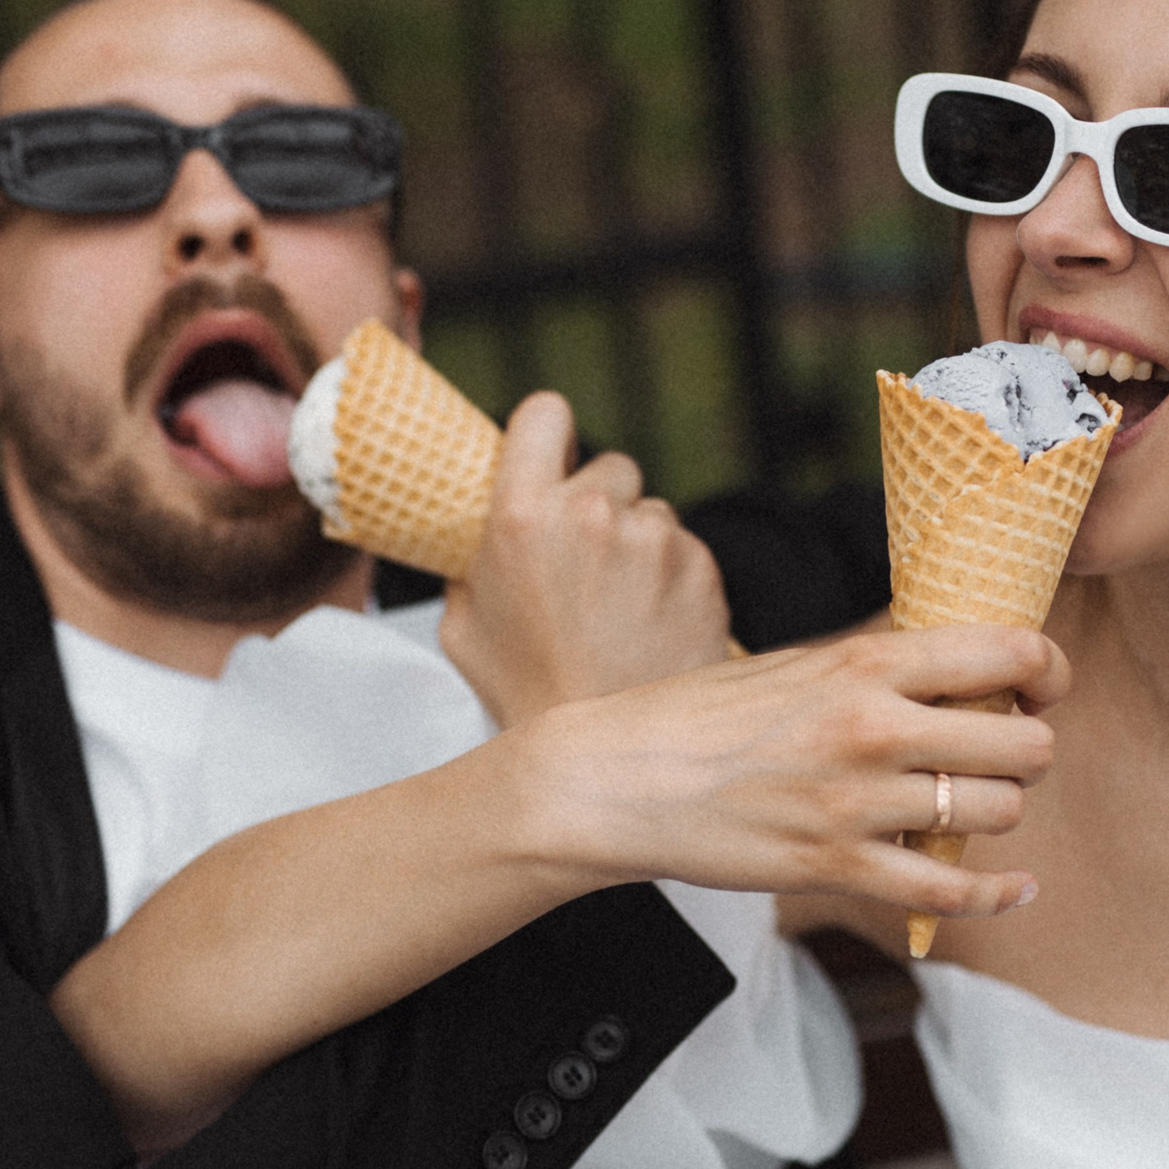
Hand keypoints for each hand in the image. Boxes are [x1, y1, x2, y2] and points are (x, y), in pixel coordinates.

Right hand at [440, 391, 731, 724]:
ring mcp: (655, 539)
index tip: (552, 455)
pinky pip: (685, 550)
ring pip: (652, 513)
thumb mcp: (465, 625)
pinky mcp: (702, 567)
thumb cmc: (528, 692)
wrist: (610, 754)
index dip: (550, 433)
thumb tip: (479, 533)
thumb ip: (474, 561)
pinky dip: (673, 577)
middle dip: (600, 503)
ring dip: (639, 545)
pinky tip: (651, 624)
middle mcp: (593, 513)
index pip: (545, 413)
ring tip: (619, 609)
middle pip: (609, 467)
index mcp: (523, 515)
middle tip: (586, 562)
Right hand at [510, 623, 1067, 919]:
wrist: (617, 776)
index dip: (1048, 672)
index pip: (1010, 652)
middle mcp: (874, 727)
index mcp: (865, 661)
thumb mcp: (798, 663)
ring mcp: (857, 803)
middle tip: (1000, 757)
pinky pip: (951, 891)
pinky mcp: (836, 866)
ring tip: (968, 809)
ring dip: (998, 815)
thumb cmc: (702, 715)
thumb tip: (963, 668)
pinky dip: (999, 893)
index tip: (1041, 687)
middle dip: (1027, 752)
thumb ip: (880, 666)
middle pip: (1023, 743)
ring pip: (999, 814)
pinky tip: (1016, 886)